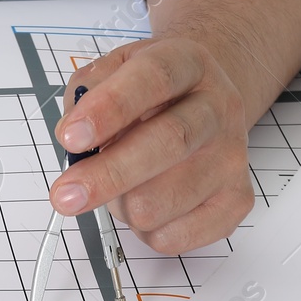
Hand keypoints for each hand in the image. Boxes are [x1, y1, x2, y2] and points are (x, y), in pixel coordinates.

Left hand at [48, 36, 254, 254]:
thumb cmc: (148, 96)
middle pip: (170, 143)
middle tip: (64, 196)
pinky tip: (146, 208)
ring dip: (121, 206)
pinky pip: (176, 236)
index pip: (154, 78)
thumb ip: (85, 96)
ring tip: (120, 188)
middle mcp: (218, 107)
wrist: (203, 104)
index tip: (70, 138)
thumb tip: (72, 135)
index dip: (110, 108)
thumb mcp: (111, 73)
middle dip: (108, 176)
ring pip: (163, 201)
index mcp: (188, 64)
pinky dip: (145, 233)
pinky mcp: (236, 200)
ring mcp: (232, 156)